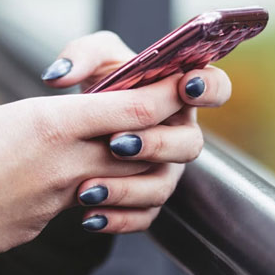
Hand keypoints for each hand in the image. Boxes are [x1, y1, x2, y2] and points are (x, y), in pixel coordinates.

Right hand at [0, 75, 201, 257]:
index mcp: (51, 123)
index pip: (135, 108)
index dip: (166, 94)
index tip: (181, 82)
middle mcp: (67, 163)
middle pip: (142, 148)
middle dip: (159, 133)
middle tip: (157, 118)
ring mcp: (59, 199)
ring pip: (121, 183)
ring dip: (130, 169)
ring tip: (118, 154)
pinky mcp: (44, 225)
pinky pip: (87, 208)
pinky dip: (95, 196)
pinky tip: (79, 187)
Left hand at [40, 31, 231, 232]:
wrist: (79, 127)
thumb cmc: (100, 84)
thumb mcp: (93, 60)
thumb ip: (81, 55)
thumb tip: (59, 76)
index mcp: (179, 93)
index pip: (216, 88)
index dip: (209, 88)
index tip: (185, 86)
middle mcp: (180, 134)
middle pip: (190, 144)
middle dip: (156, 144)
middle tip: (117, 142)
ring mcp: (166, 170)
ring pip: (162, 186)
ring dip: (127, 188)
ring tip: (88, 188)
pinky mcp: (147, 200)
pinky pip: (143, 217)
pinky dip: (116, 219)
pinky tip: (89, 216)